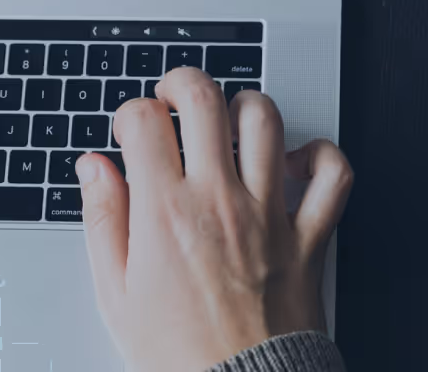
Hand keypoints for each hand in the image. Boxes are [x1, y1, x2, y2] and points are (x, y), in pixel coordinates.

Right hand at [76, 67, 352, 371]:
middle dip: (182, 82)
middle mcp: (218, 200)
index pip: (143, 120)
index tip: (132, 131)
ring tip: (228, 124)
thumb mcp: (116, 294)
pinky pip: (332, 175)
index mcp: (165, 213)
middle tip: (174, 98)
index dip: (130, 113)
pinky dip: (319, 157)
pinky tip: (292, 163)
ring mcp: (268, 214)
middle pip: (204, 99)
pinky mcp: (308, 236)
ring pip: (265, 120)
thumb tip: (94, 170)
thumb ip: (102, 220)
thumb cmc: (179, 357)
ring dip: (243, 107)